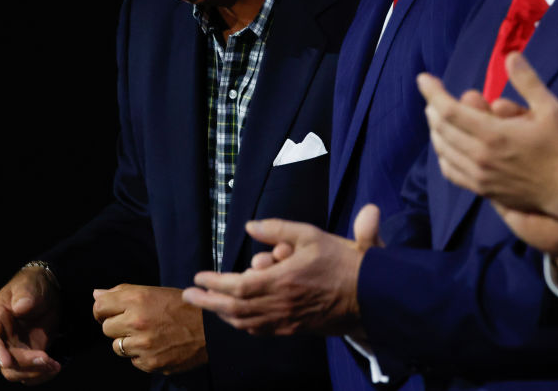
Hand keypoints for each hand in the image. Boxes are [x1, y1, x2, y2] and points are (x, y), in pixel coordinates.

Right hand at [0, 266, 61, 384]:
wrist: (46, 292)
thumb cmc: (32, 285)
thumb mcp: (29, 285)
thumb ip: (25, 295)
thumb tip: (20, 307)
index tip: (6, 361)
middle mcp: (1, 339)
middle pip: (5, 361)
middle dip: (25, 364)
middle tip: (46, 359)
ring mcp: (14, 349)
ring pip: (16, 372)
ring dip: (34, 373)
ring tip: (54, 365)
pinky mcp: (28, 355)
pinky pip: (29, 373)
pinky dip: (41, 375)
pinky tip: (55, 367)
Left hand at [92, 284, 206, 374]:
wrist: (210, 330)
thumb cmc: (182, 307)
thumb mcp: (154, 292)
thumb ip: (123, 292)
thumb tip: (95, 293)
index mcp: (137, 299)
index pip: (99, 306)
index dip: (102, 309)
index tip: (109, 312)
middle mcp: (136, 321)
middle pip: (106, 328)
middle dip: (117, 326)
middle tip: (134, 323)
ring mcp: (142, 345)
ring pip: (117, 347)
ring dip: (128, 342)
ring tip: (147, 335)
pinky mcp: (149, 363)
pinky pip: (133, 361)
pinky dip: (141, 355)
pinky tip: (156, 346)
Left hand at [182, 206, 381, 336]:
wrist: (370, 295)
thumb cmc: (341, 261)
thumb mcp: (311, 234)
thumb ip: (278, 229)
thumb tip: (249, 227)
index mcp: (282, 280)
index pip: (237, 286)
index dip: (214, 284)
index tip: (198, 277)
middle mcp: (281, 304)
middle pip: (234, 309)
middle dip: (207, 302)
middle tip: (188, 295)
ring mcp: (287, 320)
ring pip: (245, 323)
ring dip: (222, 314)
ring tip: (208, 304)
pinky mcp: (295, 329)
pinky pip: (261, 330)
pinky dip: (243, 324)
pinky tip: (236, 317)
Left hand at [418, 52, 557, 227]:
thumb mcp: (551, 109)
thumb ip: (528, 81)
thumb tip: (510, 55)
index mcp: (493, 135)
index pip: (448, 110)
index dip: (432, 92)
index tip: (424, 78)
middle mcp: (480, 157)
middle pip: (441, 129)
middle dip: (432, 108)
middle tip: (433, 95)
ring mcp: (479, 176)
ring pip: (443, 150)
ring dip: (435, 130)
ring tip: (436, 115)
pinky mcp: (482, 190)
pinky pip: (451, 171)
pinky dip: (443, 154)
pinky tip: (446, 145)